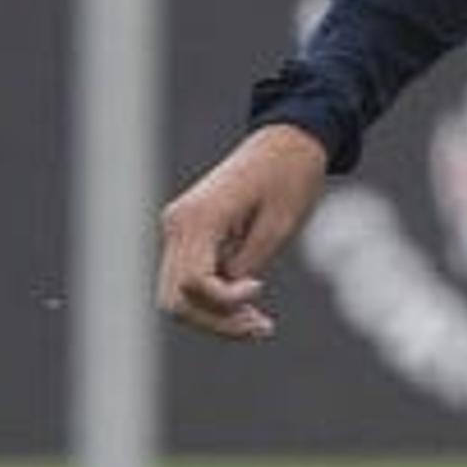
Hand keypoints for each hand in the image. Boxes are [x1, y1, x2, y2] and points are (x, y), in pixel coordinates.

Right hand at [156, 124, 329, 339]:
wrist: (288, 141)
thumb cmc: (289, 177)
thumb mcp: (277, 227)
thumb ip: (246, 265)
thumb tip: (225, 298)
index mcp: (199, 216)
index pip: (193, 284)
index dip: (225, 303)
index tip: (260, 289)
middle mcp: (178, 223)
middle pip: (176, 299)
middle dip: (216, 321)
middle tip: (259, 325)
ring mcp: (178, 228)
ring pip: (177, 296)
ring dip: (214, 316)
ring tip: (257, 322)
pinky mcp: (187, 233)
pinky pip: (190, 280)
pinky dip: (214, 299)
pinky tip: (247, 305)